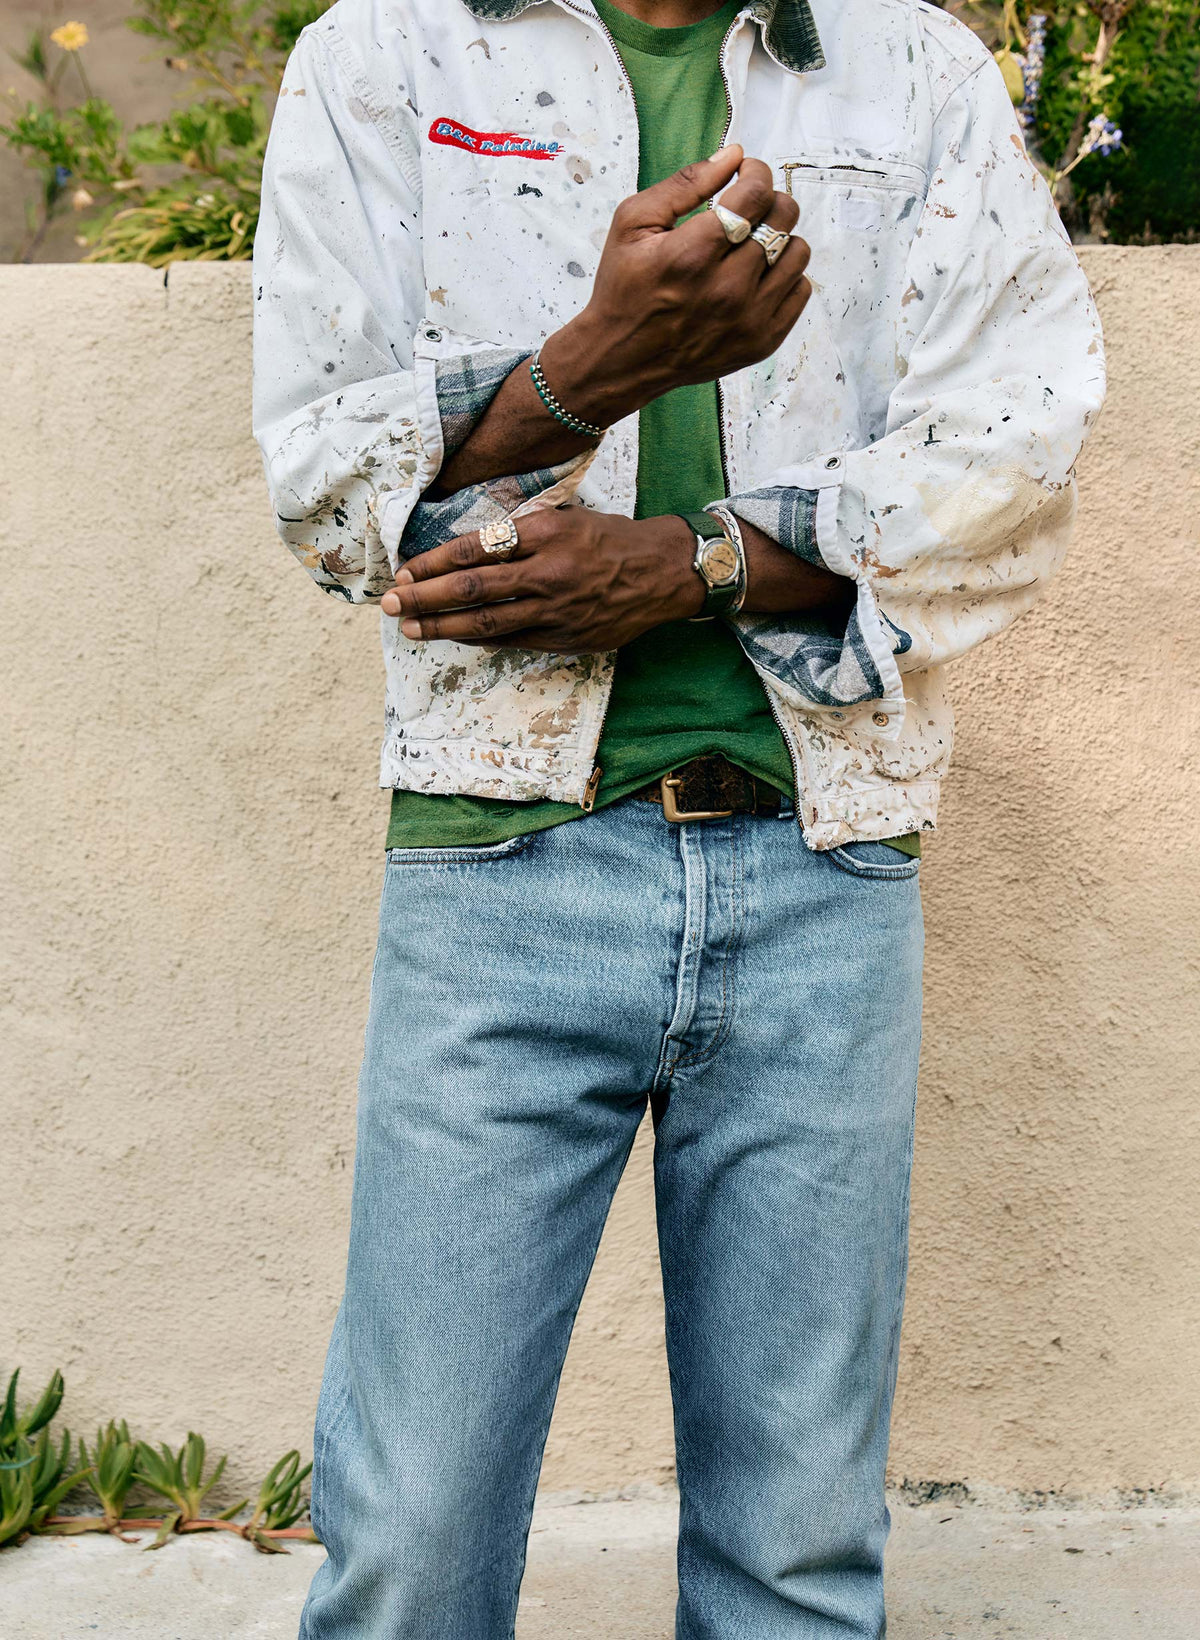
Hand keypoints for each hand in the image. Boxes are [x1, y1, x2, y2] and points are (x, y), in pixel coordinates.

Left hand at [380, 508, 703, 652]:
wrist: (661, 573)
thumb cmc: (608, 540)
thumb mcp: (565, 518)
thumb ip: (521, 531)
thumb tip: (467, 546)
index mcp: (545, 533)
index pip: (476, 548)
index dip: (434, 562)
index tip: (406, 570)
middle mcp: (548, 572)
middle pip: (472, 587)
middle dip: (424, 597)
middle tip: (390, 603)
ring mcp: (556, 609)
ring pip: (487, 621)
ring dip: (442, 626)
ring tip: (410, 627)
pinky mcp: (566, 637)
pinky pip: (512, 640)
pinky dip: (479, 638)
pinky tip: (454, 637)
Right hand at [541, 146, 811, 428]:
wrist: (622, 359)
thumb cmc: (624, 290)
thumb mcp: (633, 224)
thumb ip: (685, 184)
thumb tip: (732, 155)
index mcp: (692, 254)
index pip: (756, 193)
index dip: (755, 172)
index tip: (744, 174)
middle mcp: (726, 289)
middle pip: (783, 217)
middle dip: (768, 200)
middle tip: (747, 209)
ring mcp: (748, 319)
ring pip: (798, 252)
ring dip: (779, 238)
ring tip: (751, 245)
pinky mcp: (761, 342)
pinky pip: (800, 291)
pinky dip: (784, 276)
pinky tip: (757, 276)